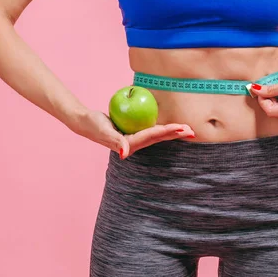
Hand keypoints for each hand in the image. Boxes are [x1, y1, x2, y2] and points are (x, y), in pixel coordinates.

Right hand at [69, 109, 194, 158]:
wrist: (85, 122)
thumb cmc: (93, 125)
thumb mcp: (103, 132)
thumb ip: (115, 142)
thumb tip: (125, 154)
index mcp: (131, 144)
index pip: (153, 136)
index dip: (168, 131)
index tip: (181, 128)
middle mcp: (135, 143)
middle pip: (159, 138)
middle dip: (176, 135)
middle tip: (192, 132)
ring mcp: (135, 138)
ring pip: (158, 135)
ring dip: (173, 132)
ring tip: (187, 130)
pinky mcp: (134, 133)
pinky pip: (152, 129)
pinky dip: (163, 128)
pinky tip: (172, 125)